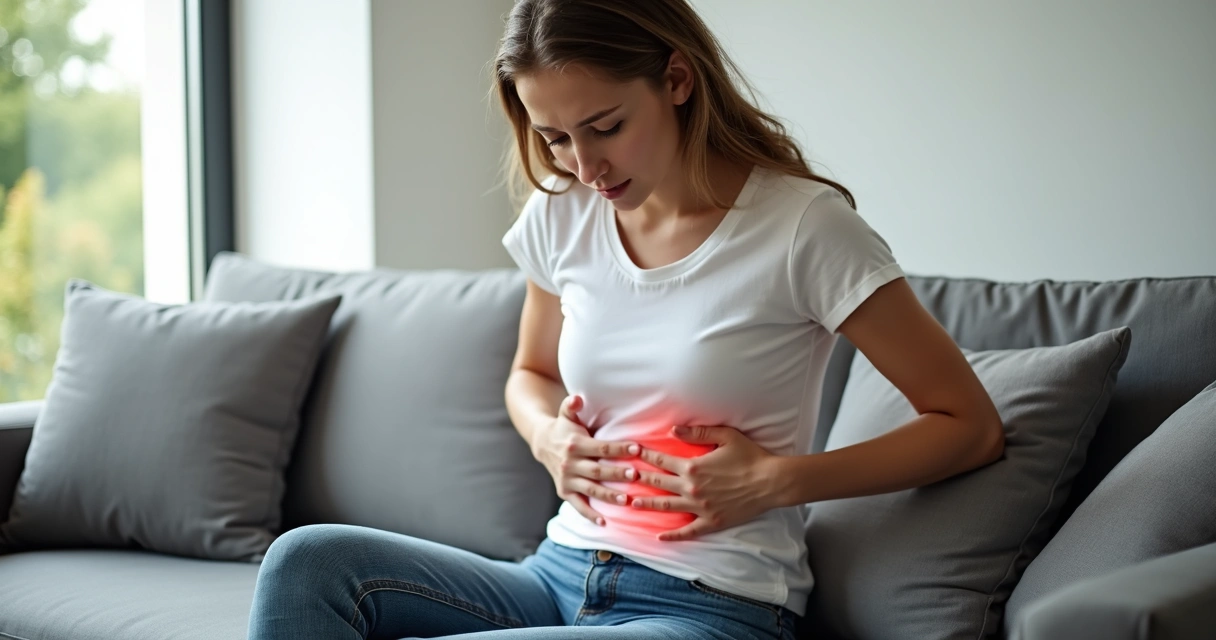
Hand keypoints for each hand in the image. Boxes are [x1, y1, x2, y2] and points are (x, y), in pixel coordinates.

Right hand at [531, 394, 640, 525]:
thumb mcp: (567, 415)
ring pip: (590, 490)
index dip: (620, 448)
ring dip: (608, 495)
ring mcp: (567, 480)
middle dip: (617, 473)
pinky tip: (604, 522)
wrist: (542, 444)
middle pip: (597, 470)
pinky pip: (578, 505)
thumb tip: (577, 398)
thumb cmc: (564, 428)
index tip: (638, 448)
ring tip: (626, 500)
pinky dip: (589, 515)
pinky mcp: (564, 492)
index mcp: (575, 445)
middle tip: (637, 475)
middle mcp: (569, 464)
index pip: (601, 447)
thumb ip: (572, 405)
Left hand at [631, 424, 780, 541]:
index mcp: (693, 467)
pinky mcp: (711, 522)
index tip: (631, 452)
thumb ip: (697, 433)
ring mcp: (700, 507)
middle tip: (623, 477)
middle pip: (658, 483)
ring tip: (632, 503)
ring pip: (667, 506)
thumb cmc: (750, 456)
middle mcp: (692, 488)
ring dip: (647, 505)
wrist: (771, 482)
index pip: (662, 460)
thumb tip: (673, 430)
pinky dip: (672, 535)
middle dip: (640, 479)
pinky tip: (660, 537)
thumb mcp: (725, 436)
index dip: (645, 455)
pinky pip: (687, 531)